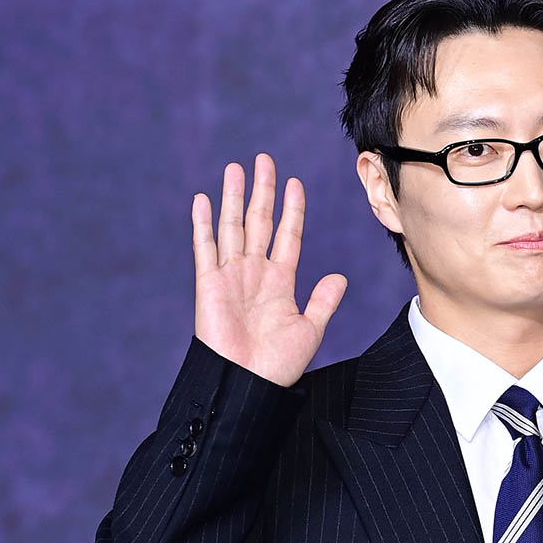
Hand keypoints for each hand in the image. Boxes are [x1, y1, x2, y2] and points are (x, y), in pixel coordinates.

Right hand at [192, 153, 346, 386]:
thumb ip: (323, 301)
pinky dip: (202, 224)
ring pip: (233, 226)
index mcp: (280, 281)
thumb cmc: (278, 364)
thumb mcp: (309, 329)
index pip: (288, 235)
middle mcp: (255, 272)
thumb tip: (340, 277)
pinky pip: (205, 248)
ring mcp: (231, 276)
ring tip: (235, 168)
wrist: (248, 383)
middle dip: (262, 190)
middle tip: (264, 160)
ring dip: (234, 197)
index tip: (295, 183)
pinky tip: (202, 199)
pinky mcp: (209, 285)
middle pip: (260, 221)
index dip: (291, 209)